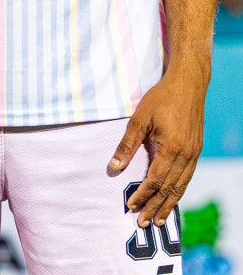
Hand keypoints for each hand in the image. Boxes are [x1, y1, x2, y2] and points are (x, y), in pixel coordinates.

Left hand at [110, 69, 206, 226]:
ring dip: (169, 204)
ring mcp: (194, 154)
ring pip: (181, 186)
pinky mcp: (196, 151)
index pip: (155, 180)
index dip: (142, 195)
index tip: (131, 207)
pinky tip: (171, 199)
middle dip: (155, 207)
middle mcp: (186, 155)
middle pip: (170, 189)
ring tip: (158, 219)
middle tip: (143, 223)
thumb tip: (114, 167)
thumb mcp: (138, 119)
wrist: (188, 85)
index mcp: (171, 148)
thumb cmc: (160, 99)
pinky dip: (178, 191)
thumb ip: (127, 145)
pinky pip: (187, 177)